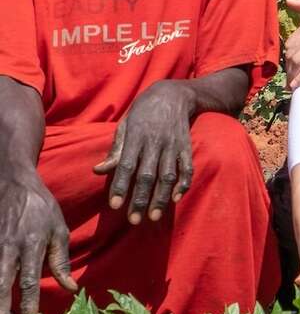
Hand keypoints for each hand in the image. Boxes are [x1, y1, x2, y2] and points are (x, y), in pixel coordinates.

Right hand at [0, 169, 75, 313]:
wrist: (12, 180)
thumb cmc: (39, 207)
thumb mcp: (58, 228)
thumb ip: (61, 259)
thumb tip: (71, 288)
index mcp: (31, 244)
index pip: (28, 282)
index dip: (27, 305)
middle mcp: (8, 247)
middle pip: (1, 286)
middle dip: (0, 312)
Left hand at [93, 81, 194, 223]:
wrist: (172, 94)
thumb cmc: (143, 112)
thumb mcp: (125, 126)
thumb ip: (115, 150)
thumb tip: (98, 170)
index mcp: (136, 137)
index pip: (126, 165)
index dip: (121, 186)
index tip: (116, 205)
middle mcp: (154, 142)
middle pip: (147, 175)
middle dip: (140, 199)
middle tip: (134, 220)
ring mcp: (172, 144)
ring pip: (167, 175)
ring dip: (161, 197)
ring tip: (154, 216)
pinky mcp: (186, 146)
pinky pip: (187, 167)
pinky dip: (183, 183)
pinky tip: (176, 198)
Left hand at [284, 0, 299, 89]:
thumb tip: (288, 1)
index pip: (291, 41)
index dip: (288, 54)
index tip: (288, 64)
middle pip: (292, 53)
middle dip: (288, 67)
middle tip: (288, 79)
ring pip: (299, 60)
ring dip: (292, 74)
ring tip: (290, 85)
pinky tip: (296, 85)